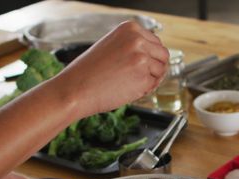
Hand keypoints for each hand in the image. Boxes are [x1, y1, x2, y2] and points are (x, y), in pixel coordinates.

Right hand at [54, 20, 168, 114]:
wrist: (75, 89)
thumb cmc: (88, 72)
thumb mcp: (110, 46)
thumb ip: (131, 46)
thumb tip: (153, 55)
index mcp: (130, 28)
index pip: (155, 41)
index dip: (151, 56)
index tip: (140, 65)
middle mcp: (138, 40)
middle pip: (163, 55)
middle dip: (156, 67)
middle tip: (139, 77)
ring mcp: (142, 59)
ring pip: (160, 71)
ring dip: (150, 79)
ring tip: (129, 84)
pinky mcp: (143, 78)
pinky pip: (153, 85)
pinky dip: (144, 90)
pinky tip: (127, 90)